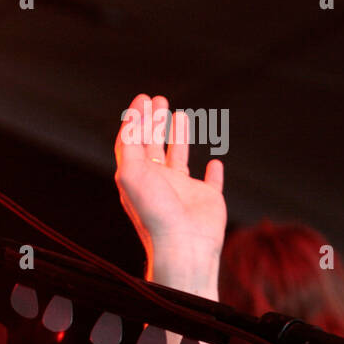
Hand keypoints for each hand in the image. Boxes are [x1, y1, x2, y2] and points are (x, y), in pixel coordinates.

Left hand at [113, 94, 226, 268]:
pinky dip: (213, 173)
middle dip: (154, 122)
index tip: (142, 98)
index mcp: (137, 177)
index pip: (132, 142)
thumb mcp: (131, 174)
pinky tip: (214, 161)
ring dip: (178, 137)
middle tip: (158, 98)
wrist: (182, 245)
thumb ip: (129, 146)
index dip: (135, 120)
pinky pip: (210, 183)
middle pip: (153, 146)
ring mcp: (182, 191)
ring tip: (181, 115)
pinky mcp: (206, 201)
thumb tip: (130, 121)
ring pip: (178, 158)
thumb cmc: (154, 212)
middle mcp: (157, 182)